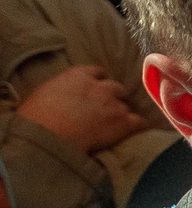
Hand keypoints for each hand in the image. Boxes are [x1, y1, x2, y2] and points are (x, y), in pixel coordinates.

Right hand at [15, 64, 146, 151]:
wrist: (49, 136)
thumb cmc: (37, 115)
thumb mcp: (44, 92)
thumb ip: (62, 88)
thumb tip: (63, 93)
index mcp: (78, 76)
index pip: (97, 72)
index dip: (98, 81)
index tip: (97, 88)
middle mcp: (100, 87)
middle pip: (116, 88)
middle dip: (113, 96)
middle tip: (106, 108)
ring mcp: (114, 104)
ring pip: (125, 106)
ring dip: (121, 113)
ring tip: (115, 123)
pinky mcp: (123, 123)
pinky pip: (139, 122)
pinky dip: (138, 125)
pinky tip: (137, 130)